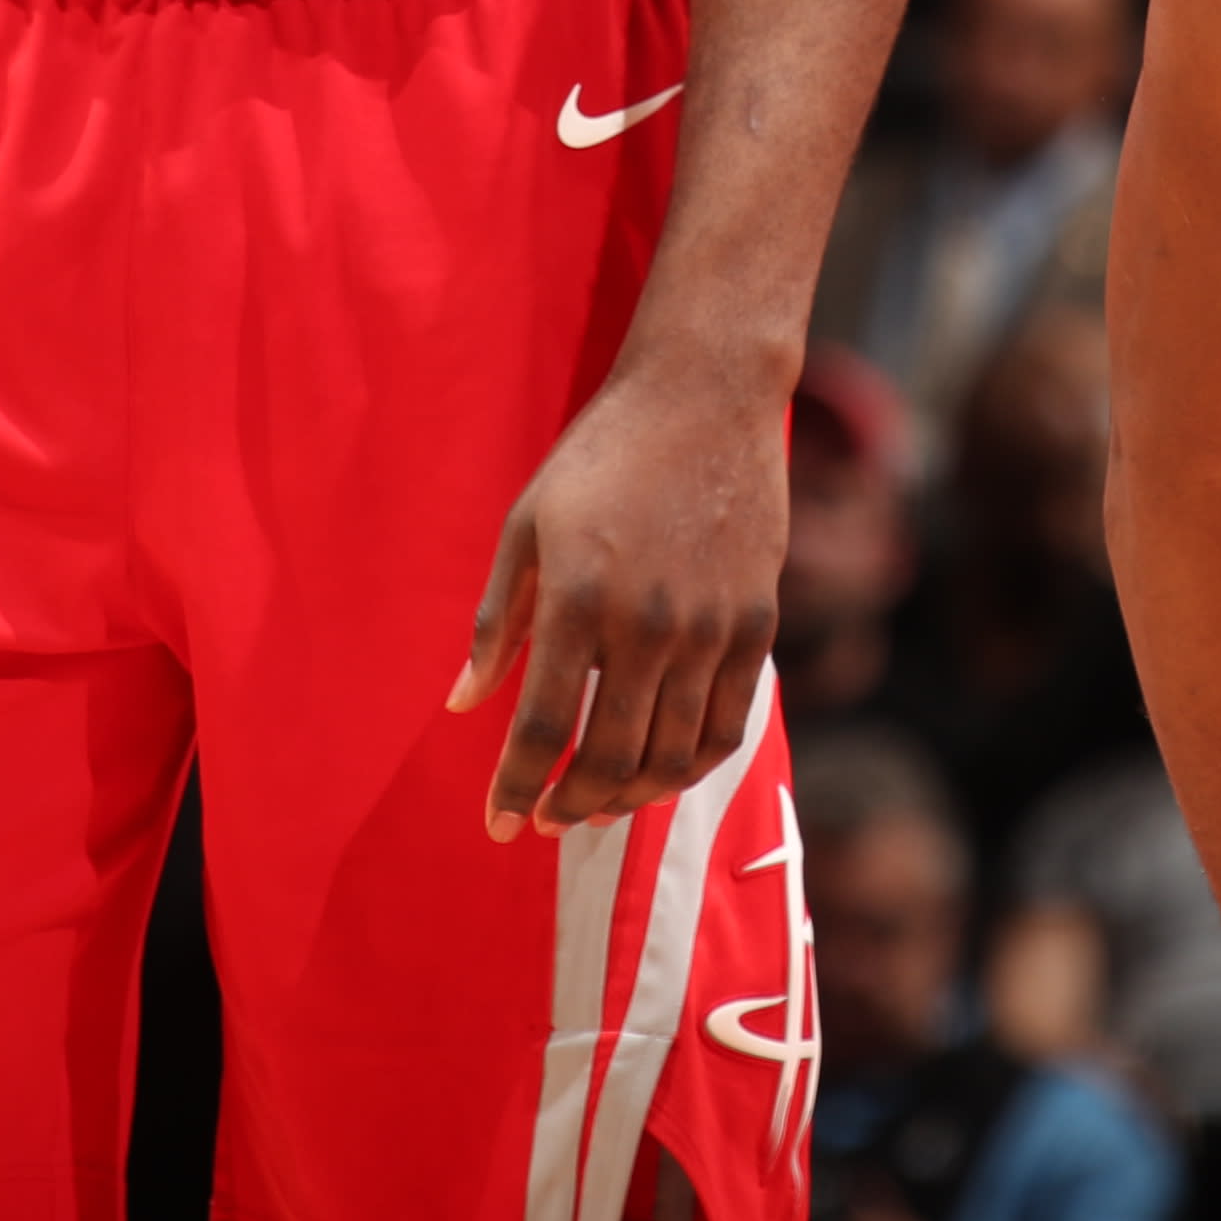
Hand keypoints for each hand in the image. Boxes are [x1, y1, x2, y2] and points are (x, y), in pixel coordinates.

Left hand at [448, 353, 783, 837]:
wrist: (706, 395)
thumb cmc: (602, 454)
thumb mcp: (525, 526)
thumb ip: (496, 623)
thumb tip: (463, 706)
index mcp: (577, 599)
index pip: (542, 730)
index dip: (516, 790)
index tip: (499, 824)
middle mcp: (648, 625)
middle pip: (610, 759)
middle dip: (571, 805)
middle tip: (548, 819)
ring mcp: (710, 628)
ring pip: (672, 756)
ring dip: (630, 797)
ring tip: (600, 804)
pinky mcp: (757, 624)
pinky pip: (726, 725)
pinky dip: (691, 765)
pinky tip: (661, 771)